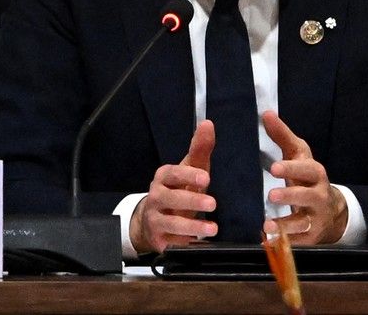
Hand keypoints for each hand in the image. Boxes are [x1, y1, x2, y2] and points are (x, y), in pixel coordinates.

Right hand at [130, 119, 217, 253]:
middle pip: (171, 198)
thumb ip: (200, 149)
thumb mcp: (190, 169)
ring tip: (212, 228)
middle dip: (192, 201)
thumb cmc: (178, 189)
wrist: (154, 219)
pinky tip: (198, 244)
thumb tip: (207, 123)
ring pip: (171, 223)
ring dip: (192, 226)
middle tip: (213, 203)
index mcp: (163, 177)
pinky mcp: (159, 239)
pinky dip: (185, 244)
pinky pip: (171, 243)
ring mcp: (155, 219)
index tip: (206, 178)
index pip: (173, 173)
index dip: (188, 175)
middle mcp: (156, 197)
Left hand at [262, 110, 347, 243]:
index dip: (293, 168)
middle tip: (271, 195)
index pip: (307, 169)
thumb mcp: (297, 154)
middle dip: (291, 195)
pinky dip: (285, 243)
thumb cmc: (306, 176)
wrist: (330, 209)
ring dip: (286, 224)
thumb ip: (281, 135)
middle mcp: (319, 195)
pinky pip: (300, 242)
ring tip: (267, 225)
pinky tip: (268, 241)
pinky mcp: (312, 237)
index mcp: (315, 173)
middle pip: (308, 196)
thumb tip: (266, 113)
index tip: (274, 168)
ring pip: (304, 222)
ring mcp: (316, 218)